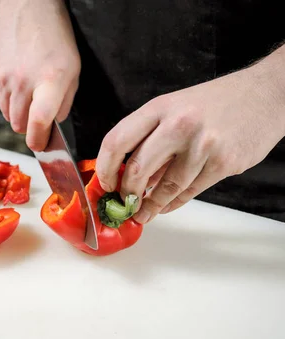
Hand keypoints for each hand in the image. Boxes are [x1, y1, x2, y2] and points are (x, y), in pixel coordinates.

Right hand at [0, 0, 80, 150]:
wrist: (28, 9)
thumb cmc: (54, 38)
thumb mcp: (73, 71)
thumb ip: (64, 103)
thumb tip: (51, 126)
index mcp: (50, 80)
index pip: (39, 122)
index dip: (39, 140)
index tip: (41, 145)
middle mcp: (23, 81)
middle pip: (19, 125)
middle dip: (29, 125)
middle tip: (38, 112)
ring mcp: (3, 77)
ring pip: (7, 114)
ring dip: (17, 111)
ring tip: (28, 90)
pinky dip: (6, 96)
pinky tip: (16, 78)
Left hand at [95, 61, 284, 223]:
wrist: (265, 95)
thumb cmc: (214, 103)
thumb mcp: (175, 108)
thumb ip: (150, 138)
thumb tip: (127, 174)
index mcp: (159, 108)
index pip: (117, 141)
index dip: (105, 168)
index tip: (104, 183)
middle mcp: (179, 125)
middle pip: (137, 168)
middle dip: (126, 192)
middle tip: (123, 202)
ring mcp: (202, 145)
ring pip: (165, 187)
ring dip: (150, 205)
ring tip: (142, 213)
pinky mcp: (223, 163)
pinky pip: (189, 191)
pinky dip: (173, 203)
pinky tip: (165, 206)